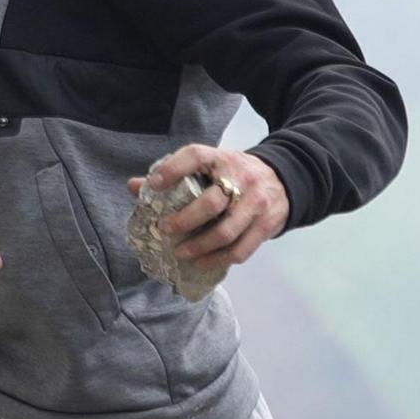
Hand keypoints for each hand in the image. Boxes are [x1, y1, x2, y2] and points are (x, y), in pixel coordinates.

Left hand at [139, 145, 291, 268]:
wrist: (285, 179)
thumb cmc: (235, 174)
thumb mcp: (211, 166)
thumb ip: (175, 175)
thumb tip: (134, 187)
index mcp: (222, 159)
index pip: (196, 156)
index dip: (173, 169)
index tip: (154, 185)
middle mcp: (241, 179)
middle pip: (211, 203)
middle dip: (184, 220)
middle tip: (164, 229)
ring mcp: (256, 203)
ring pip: (226, 231)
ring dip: (200, 247)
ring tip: (180, 253)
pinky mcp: (266, 225)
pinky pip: (241, 249)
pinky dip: (218, 259)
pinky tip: (202, 262)